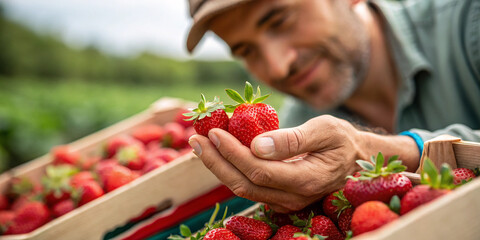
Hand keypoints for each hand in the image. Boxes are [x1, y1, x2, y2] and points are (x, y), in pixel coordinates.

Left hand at [189, 115, 371, 211]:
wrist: (356, 160)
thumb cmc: (344, 140)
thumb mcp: (325, 130)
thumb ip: (292, 139)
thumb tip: (256, 145)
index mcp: (306, 179)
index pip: (258, 170)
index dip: (233, 152)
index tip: (214, 131)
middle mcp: (293, 197)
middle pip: (243, 184)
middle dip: (215, 161)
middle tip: (195, 138)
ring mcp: (285, 200)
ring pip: (243, 188)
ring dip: (218, 167)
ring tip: (200, 145)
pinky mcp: (279, 197)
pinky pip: (249, 186)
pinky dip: (230, 169)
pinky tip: (218, 154)